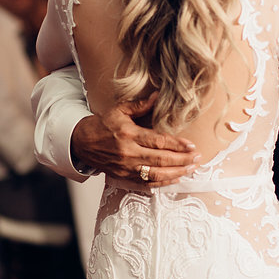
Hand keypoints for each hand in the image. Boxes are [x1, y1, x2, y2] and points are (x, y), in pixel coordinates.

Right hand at [70, 93, 200, 186]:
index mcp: (129, 135)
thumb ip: (140, 105)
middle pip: (160, 159)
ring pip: (156, 174)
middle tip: (197, 158)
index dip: (177, 145)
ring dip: (176, 173)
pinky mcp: (124, 177)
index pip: (158, 142)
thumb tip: (158, 95)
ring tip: (191, 169)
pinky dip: (162, 183)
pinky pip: (146, 183)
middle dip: (182, 160)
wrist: (82, 142)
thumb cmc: (103, 124)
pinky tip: (175, 179)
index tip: (191, 146)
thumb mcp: (120, 110)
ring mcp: (126, 168)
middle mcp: (128, 153)